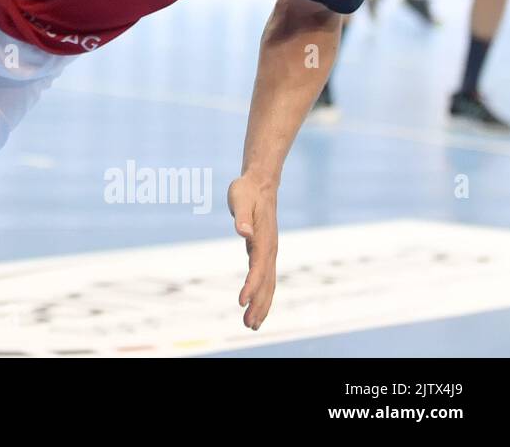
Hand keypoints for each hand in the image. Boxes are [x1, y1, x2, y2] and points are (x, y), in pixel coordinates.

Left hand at [227, 175, 278, 330]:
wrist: (260, 183)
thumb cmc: (246, 191)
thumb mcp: (239, 199)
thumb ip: (242, 217)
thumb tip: (244, 232)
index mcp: (263, 239)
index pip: (257, 268)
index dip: (250, 286)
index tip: (242, 301)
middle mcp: (270, 249)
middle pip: (266, 283)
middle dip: (259, 305)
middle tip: (249, 325)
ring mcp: (269, 252)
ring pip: (269, 284)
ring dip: (262, 305)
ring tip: (252, 324)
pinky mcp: (265, 252)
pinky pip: (266, 278)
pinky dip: (262, 293)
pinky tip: (255, 305)